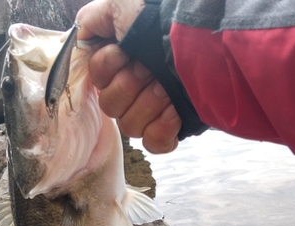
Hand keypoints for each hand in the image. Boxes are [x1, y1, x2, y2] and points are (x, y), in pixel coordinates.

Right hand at [76, 0, 181, 153]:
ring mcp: (154, 110)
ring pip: (129, 126)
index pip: (97, 80)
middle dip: (130, 87)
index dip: (106, 69)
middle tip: (150, 70)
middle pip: (110, 106)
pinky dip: (161, 130)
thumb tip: (81, 35)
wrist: (213, 46)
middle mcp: (136, 86)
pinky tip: (174, 114)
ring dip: (149, 105)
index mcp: (124, 62)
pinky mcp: (171, 128)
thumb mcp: (125, 5)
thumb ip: (95, 18)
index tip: (124, 54)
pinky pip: (152, 143)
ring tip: (168, 89)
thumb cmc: (167, 22)